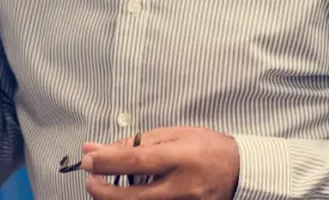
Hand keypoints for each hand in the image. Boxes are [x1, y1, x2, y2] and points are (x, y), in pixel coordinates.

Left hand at [79, 127, 239, 198]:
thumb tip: (97, 149)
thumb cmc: (206, 148)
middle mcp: (182, 186)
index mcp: (179, 157)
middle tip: (90, 180)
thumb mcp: (171, 134)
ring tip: (107, 187)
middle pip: (132, 197)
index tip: (88, 160)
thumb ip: (133, 142)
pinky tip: (127, 195)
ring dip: (115, 199)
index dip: (105, 162)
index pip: (133, 161)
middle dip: (102, 191)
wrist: (239, 170)